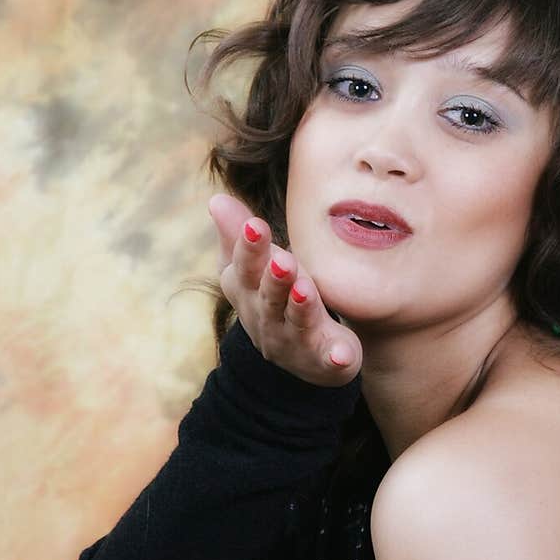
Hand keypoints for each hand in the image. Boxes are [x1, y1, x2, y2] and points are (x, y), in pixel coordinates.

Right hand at [208, 193, 362, 386]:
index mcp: (248, 291)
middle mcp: (267, 317)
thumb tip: (217, 199)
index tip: (254, 224)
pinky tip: (341, 355)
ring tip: (305, 290)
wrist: (297, 358)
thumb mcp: (252, 271)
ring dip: (300, 307)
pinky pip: (328, 360)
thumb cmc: (271, 301)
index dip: (249, 248)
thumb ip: (238, 237)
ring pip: (297, 322)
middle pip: (268, 295)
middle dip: (274, 278)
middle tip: (283, 259)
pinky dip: (334, 358)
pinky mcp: (323, 360)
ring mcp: (294, 341)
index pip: (244, 267)